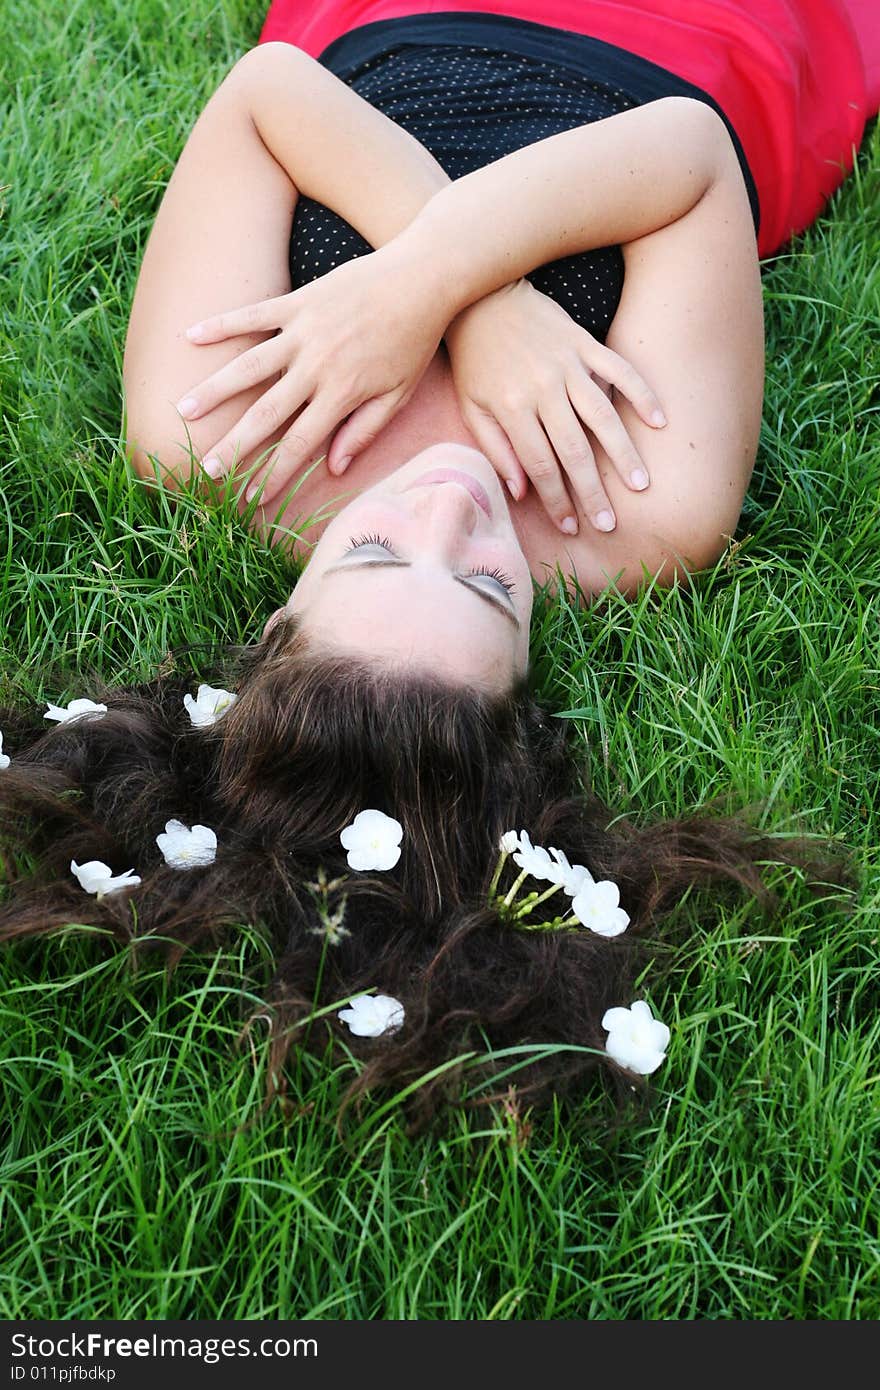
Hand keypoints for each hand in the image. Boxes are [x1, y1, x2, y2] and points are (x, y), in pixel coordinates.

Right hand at [176, 247, 448, 502]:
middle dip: (235, 445)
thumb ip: (364, 431)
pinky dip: (221, 325)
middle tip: (207, 469)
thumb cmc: (413, 340)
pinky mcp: (297, 302)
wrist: (422, 278)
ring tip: (184, 410)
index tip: (252, 497)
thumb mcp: (398, 394)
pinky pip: (252, 315)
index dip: (274, 473)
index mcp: (342, 394)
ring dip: (214, 390)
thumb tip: (334, 468)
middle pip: (266, 414)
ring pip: (248, 366)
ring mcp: (303, 332)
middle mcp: (316, 366)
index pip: (300, 444)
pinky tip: (190, 337)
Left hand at [440, 279, 665, 534]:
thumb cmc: (474, 358)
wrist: (482, 297)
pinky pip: (619, 371)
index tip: (571, 526)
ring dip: (623, 453)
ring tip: (640, 483)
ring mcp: (568, 365)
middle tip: (610, 523)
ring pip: (603, 416)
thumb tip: (522, 491)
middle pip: (574, 450)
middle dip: (593, 490)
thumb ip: (496, 448)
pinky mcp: (584, 344)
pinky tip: (659, 421)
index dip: (556, 500)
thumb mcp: (472, 406)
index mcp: (512, 408)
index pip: (540, 465)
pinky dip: (641, 394)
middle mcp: (543, 389)